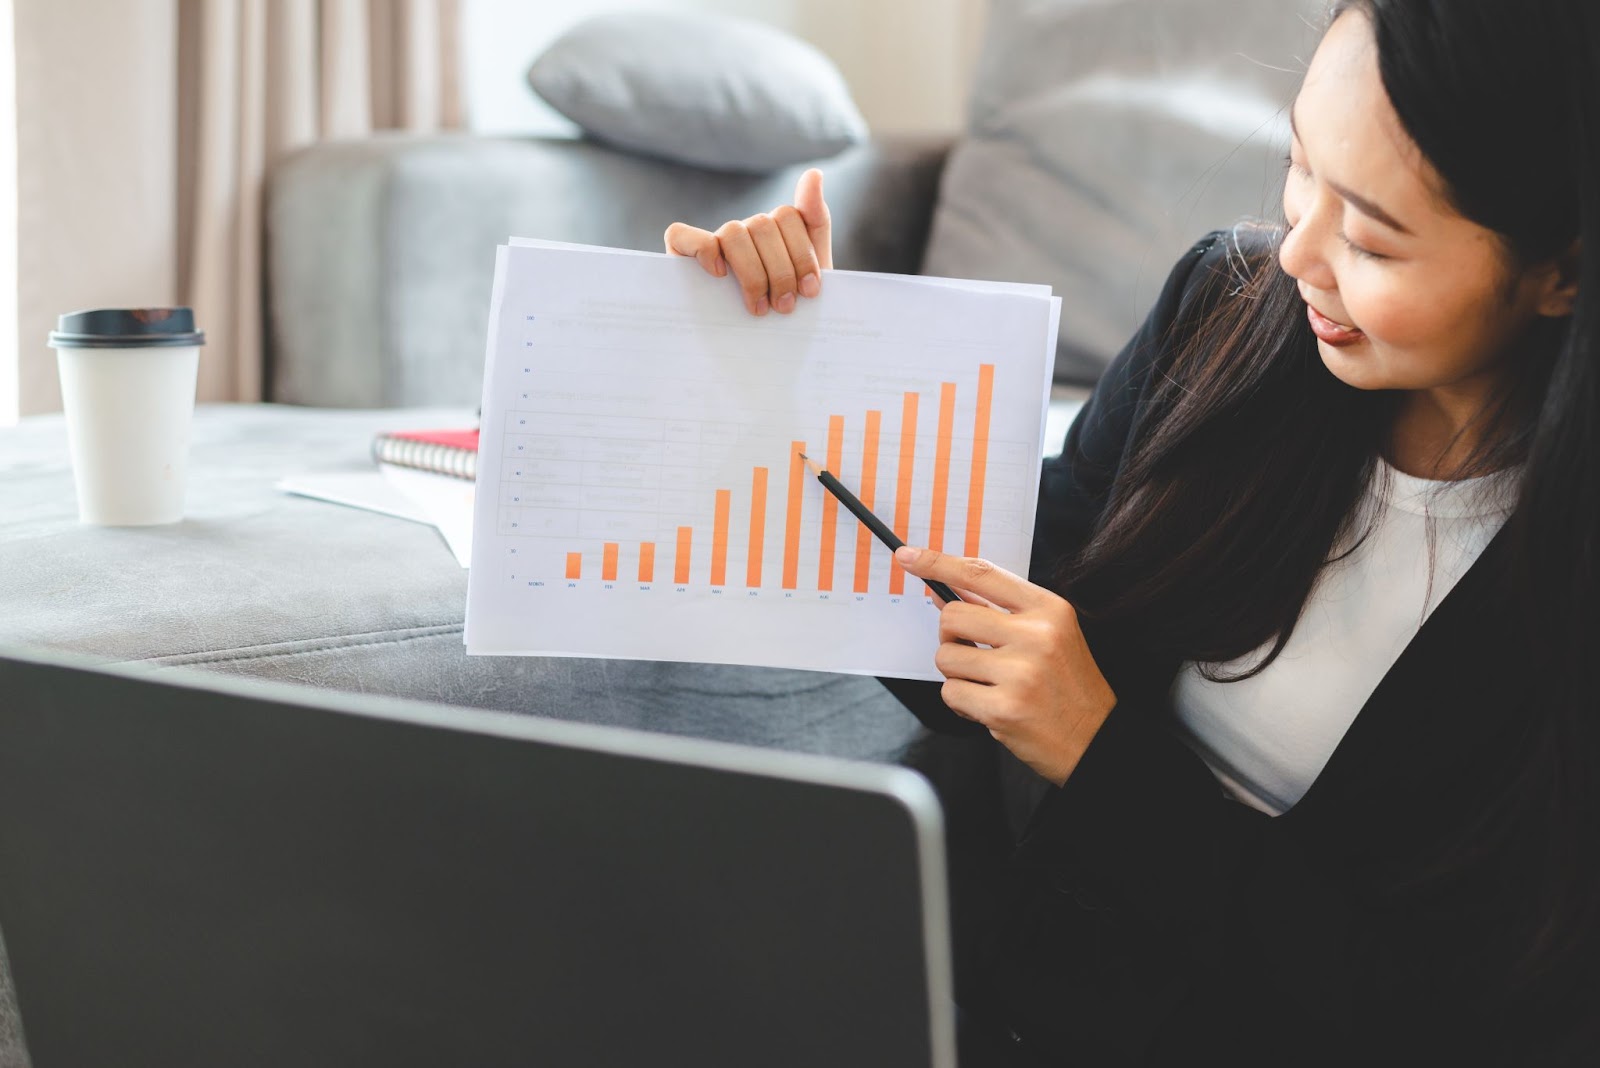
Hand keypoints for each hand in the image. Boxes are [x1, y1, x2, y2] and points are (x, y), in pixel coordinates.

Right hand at [663, 168, 831, 316]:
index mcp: (774, 230)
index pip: (788, 216)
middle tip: (784, 307)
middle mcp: (744, 232)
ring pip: (733, 233)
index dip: (802, 254)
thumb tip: (814, 173)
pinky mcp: (682, 257)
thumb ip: (815, 219)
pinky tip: (719, 275)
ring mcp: (714, 243)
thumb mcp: (813, 269)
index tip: (810, 290)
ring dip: (751, 272)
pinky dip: (702, 250)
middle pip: (762, 225)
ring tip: (759, 308)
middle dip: (781, 271)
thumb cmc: (788, 309)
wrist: (768, 347)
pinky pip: (682, 235)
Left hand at [894, 545, 1117, 786]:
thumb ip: (1000, 612)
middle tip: (972, 654)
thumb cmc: (1067, 686)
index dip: (938, 562)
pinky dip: (961, 703)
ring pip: (946, 657)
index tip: (909, 556)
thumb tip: (945, 595)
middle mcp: (1036, 635)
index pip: (981, 574)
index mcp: (1048, 609)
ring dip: (957, 674)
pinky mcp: (1003, 707)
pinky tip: (989, 707)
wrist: (1096, 740)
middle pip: (953, 616)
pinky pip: (951, 693)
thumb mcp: (1049, 635)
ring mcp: (1020, 672)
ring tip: (989, 686)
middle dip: (951, 638)